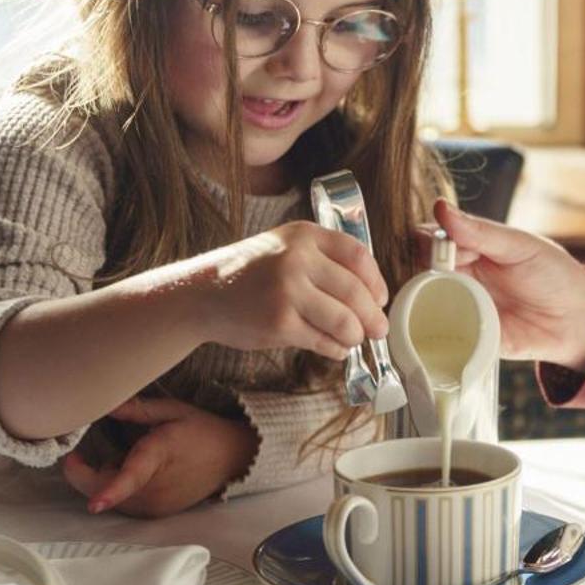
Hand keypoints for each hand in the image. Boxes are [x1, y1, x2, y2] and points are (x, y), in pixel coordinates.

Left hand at [61, 397, 259, 516]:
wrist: (233, 457)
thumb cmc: (201, 429)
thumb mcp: (172, 410)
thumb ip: (136, 409)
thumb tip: (105, 404)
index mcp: (159, 455)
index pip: (131, 477)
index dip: (110, 491)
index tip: (94, 503)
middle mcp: (156, 488)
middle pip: (105, 491)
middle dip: (85, 473)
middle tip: (82, 454)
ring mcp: (157, 505)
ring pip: (111, 499)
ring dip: (103, 481)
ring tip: (123, 458)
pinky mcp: (156, 513)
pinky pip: (124, 504)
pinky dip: (119, 490)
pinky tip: (136, 472)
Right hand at [194, 221, 389, 359]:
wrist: (203, 294)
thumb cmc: (250, 273)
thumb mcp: (284, 246)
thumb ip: (323, 259)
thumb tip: (370, 292)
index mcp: (304, 236)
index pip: (358, 256)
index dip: (376, 281)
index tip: (381, 297)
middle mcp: (298, 260)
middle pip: (356, 292)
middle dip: (373, 316)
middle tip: (379, 328)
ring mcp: (288, 292)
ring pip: (345, 321)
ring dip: (356, 335)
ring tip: (354, 339)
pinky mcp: (280, 324)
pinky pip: (323, 341)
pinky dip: (336, 349)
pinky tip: (335, 348)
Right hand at [429, 198, 584, 371]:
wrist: (577, 320)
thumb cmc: (553, 274)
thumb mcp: (520, 246)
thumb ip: (481, 232)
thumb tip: (441, 208)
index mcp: (468, 247)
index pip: (429, 238)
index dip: (423, 242)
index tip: (430, 249)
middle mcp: (457, 276)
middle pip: (418, 271)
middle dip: (417, 272)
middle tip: (432, 276)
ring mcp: (459, 307)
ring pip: (421, 303)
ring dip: (417, 302)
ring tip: (426, 301)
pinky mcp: (465, 338)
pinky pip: (440, 336)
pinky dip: (430, 332)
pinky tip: (430, 330)